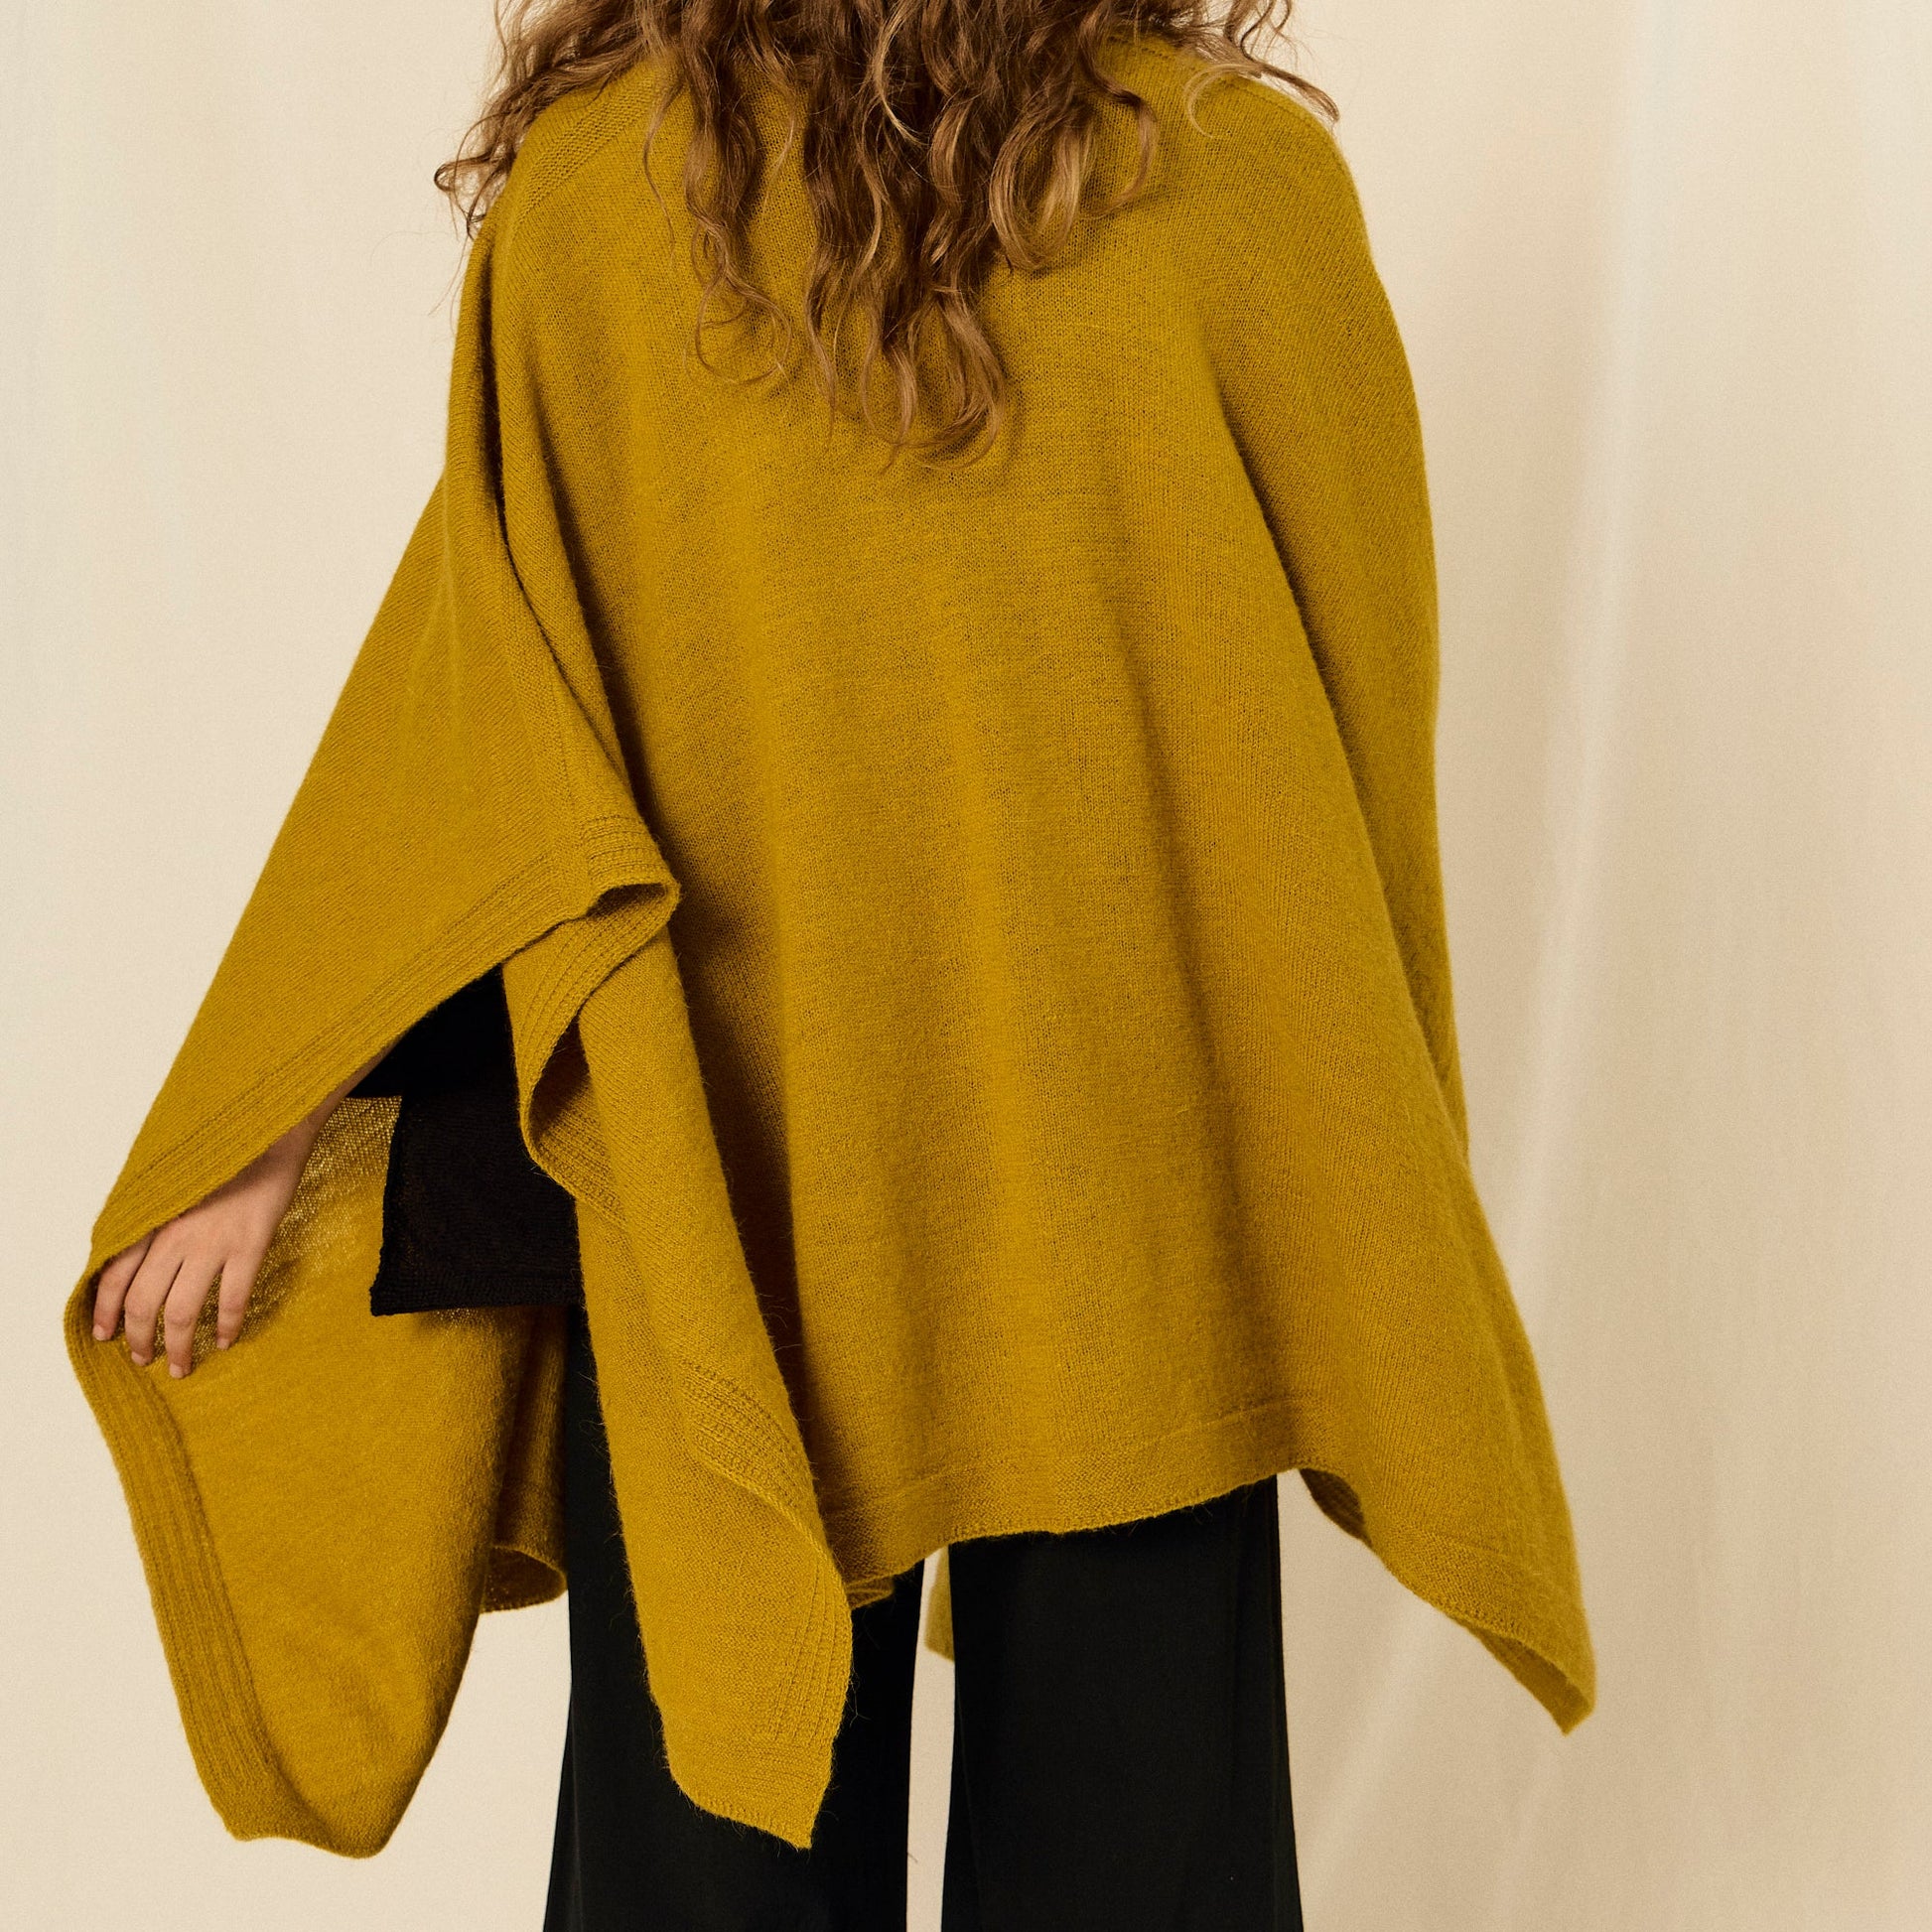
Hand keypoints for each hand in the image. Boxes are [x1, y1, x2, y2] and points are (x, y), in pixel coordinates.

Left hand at [89, 1046, 387, 1376]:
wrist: (270, 1130)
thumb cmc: (224, 1153)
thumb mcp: (175, 1180)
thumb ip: (157, 1215)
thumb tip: (137, 1252)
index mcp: (154, 1218)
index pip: (115, 1275)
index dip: (107, 1310)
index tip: (105, 1334)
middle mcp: (174, 1235)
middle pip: (143, 1302)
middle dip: (139, 1339)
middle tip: (143, 1359)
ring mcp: (212, 1242)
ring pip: (181, 1310)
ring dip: (176, 1346)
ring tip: (180, 1366)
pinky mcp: (249, 1245)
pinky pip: (232, 1299)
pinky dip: (226, 1326)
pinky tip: (226, 1340)